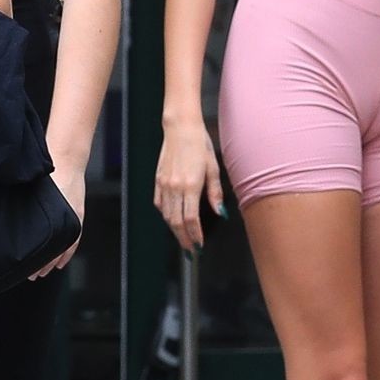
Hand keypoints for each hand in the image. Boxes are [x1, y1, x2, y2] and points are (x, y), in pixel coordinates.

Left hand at [32, 161, 84, 278]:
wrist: (67, 156)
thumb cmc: (50, 171)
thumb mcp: (36, 193)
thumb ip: (26, 212)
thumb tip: (12, 228)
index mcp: (58, 219)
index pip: (49, 250)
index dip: (39, 263)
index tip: (28, 272)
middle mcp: (68, 221)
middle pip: (55, 251)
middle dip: (43, 265)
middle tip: (31, 276)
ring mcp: (73, 218)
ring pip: (64, 248)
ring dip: (53, 261)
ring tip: (42, 273)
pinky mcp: (75, 215)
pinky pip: (73, 241)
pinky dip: (66, 253)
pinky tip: (59, 262)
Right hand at [155, 119, 224, 251]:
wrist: (180, 128)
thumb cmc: (200, 145)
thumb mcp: (213, 168)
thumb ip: (215, 193)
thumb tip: (221, 213)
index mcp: (191, 185)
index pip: (191, 219)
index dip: (194, 235)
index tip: (199, 245)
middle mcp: (175, 187)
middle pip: (176, 222)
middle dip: (184, 239)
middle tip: (191, 250)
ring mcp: (164, 184)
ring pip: (167, 215)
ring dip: (175, 230)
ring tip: (183, 239)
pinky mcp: (158, 180)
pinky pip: (160, 204)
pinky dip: (166, 215)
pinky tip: (172, 220)